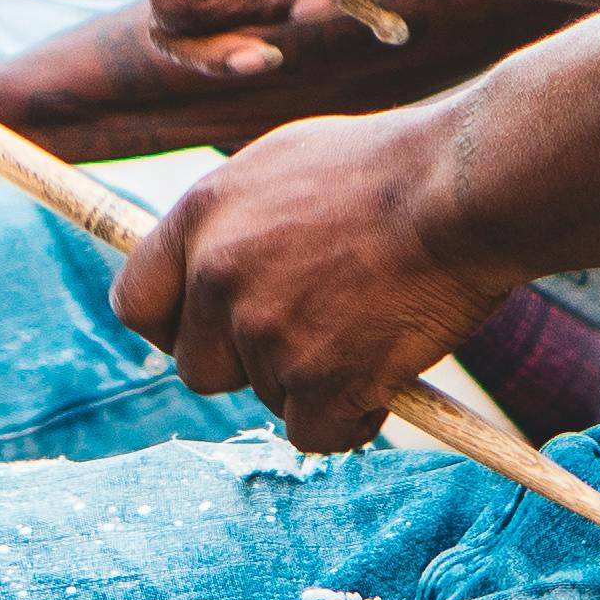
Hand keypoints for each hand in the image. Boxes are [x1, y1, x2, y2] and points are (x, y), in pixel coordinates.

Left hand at [110, 109, 519, 453]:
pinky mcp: (319, 379)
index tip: (211, 332)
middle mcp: (219, 275)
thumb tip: (203, 267)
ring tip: (370, 329)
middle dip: (248, 366)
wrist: (462, 189)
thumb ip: (234, 221)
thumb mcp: (284, 166)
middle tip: (310, 338)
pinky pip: (316, 433)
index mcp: (202, 216)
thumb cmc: (390, 169)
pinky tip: (385, 374)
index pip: (136, 303)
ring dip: (314, 382)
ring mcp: (267, 330)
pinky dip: (351, 417)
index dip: (174, 328)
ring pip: (268, 398)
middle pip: (198, 369)